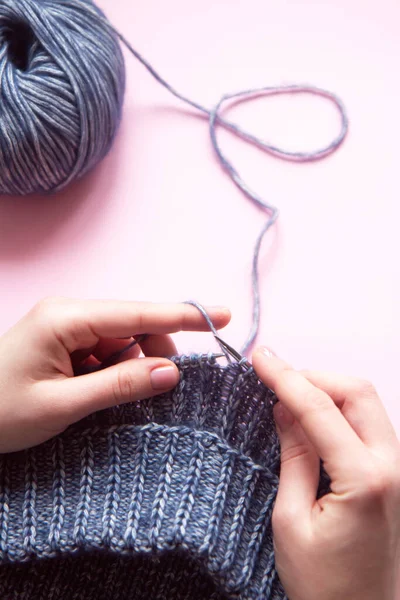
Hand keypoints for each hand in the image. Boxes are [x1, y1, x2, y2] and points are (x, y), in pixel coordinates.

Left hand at [0, 297, 229, 452]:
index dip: (182, 315)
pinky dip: (115, 373)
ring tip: (102, 399)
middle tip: (156, 391)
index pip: (137, 314)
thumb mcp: (62, 405)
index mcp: (66, 318)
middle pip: (135, 328)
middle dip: (152, 356)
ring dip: (131, 369)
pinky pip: (107, 354)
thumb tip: (172, 373)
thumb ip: (120, 386)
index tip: (221, 315)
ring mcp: (69, 328)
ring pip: (124, 343)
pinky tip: (95, 394)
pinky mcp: (68, 344)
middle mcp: (70, 314)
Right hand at [252, 348, 399, 599]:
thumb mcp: (292, 522)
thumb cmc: (327, 587)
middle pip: (356, 391)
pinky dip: (339, 411)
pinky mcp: (395, 475)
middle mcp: (393, 466)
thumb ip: (293, 457)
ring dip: (326, 391)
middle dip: (313, 376)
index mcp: (366, 479)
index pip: (319, 408)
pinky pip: (369, 424)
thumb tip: (283, 410)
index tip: (260, 358)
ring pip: (366, 403)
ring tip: (286, 396)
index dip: (285, 377)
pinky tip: (311, 418)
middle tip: (273, 376)